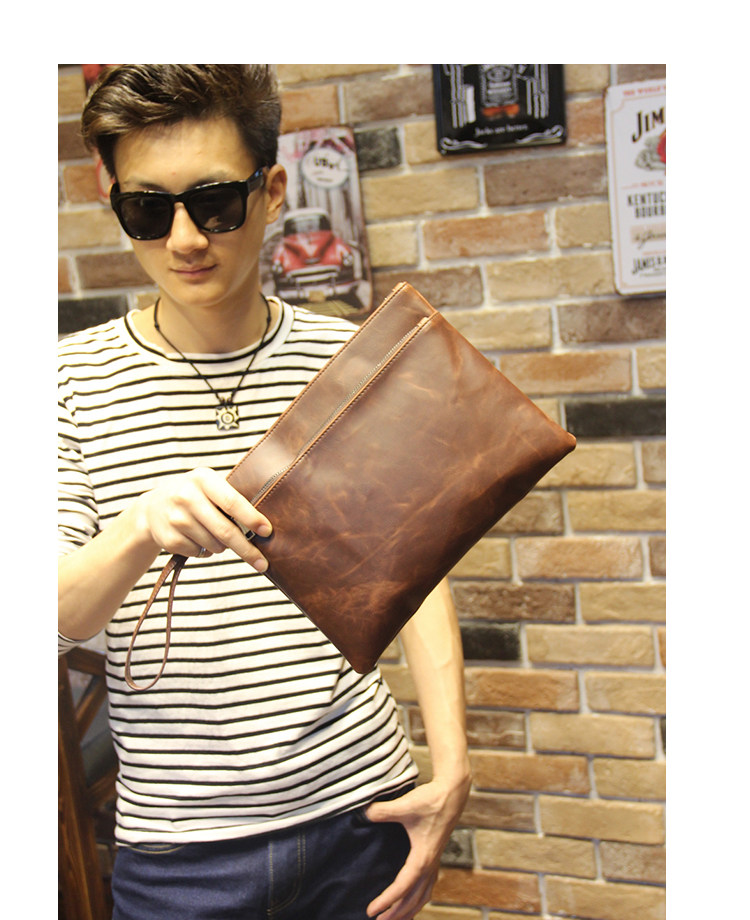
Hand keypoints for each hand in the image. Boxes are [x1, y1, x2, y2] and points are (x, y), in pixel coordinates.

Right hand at [134, 467, 271, 570]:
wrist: (152, 508)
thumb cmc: (195, 496)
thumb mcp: (209, 486)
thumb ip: (231, 499)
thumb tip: (262, 527)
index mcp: (203, 478)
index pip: (232, 502)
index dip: (252, 518)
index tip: (267, 531)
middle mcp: (186, 496)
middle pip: (225, 531)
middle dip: (247, 550)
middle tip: (262, 563)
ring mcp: (176, 519)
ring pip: (215, 545)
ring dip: (223, 547)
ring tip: (214, 533)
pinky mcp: (169, 539)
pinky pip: (200, 553)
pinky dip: (206, 551)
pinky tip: (197, 538)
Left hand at [365, 775, 470, 919]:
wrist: (452, 793)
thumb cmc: (431, 800)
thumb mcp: (405, 804)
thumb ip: (383, 810)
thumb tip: (363, 813)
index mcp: (422, 857)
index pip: (402, 888)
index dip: (386, 901)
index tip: (371, 910)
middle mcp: (430, 865)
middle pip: (412, 899)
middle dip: (395, 914)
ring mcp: (434, 863)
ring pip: (422, 897)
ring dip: (408, 911)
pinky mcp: (434, 858)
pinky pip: (427, 888)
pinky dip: (418, 901)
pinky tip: (411, 903)